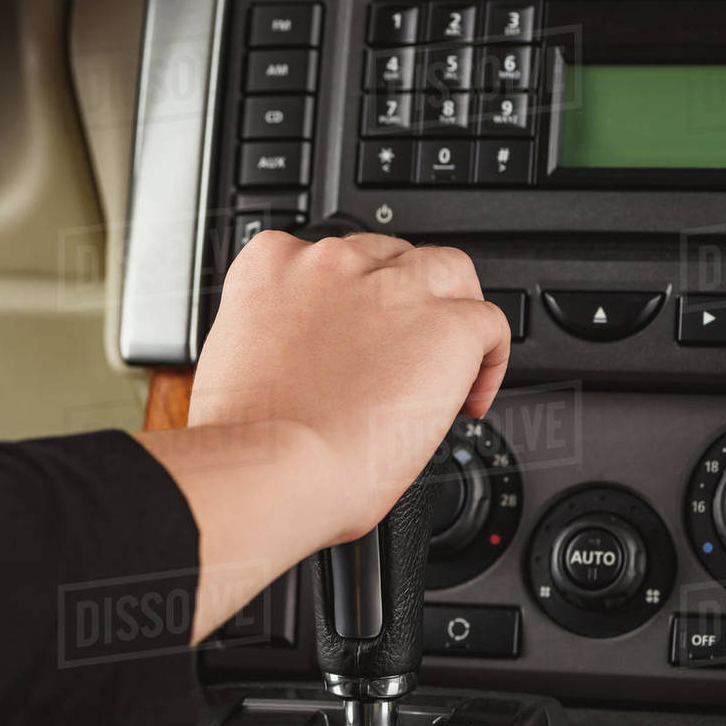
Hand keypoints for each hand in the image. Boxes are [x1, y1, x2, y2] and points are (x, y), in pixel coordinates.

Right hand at [137, 230, 510, 641]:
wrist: (269, 467)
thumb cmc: (244, 438)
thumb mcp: (236, 364)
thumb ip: (272, 343)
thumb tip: (297, 368)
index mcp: (270, 267)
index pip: (323, 260)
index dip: (348, 301)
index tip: (353, 338)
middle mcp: (330, 264)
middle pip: (389, 259)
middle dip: (400, 302)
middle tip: (400, 355)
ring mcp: (391, 288)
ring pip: (447, 274)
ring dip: (449, 314)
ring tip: (445, 365)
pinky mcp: (444, 324)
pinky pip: (489, 324)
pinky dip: (487, 363)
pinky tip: (466, 399)